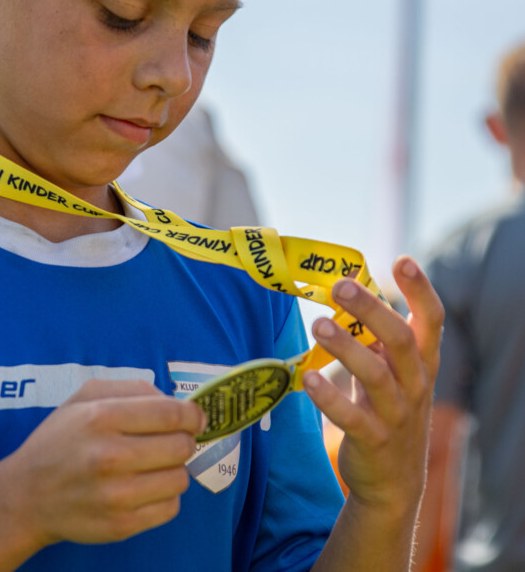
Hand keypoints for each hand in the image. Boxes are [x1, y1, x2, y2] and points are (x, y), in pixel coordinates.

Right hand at [0, 379, 205, 551]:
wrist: (26, 496)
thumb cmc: (60, 439)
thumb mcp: (84, 397)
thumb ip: (131, 389)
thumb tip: (175, 401)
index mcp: (101, 417)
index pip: (170, 413)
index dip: (192, 414)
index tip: (195, 417)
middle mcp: (109, 456)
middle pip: (180, 445)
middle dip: (183, 440)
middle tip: (170, 440)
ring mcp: (116, 495)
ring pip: (180, 478)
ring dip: (173, 469)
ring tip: (152, 465)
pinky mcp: (121, 525)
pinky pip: (171, 508)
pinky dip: (165, 496)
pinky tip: (144, 487)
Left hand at [302, 256, 443, 515]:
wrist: (393, 480)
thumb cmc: (387, 408)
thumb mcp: (393, 371)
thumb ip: (377, 336)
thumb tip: (347, 288)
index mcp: (422, 362)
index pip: (431, 320)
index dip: (420, 290)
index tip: (402, 260)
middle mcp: (416, 384)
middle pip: (400, 340)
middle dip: (372, 310)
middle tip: (340, 286)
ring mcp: (397, 415)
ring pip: (377, 376)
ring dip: (347, 348)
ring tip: (319, 324)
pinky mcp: (375, 441)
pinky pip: (353, 417)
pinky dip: (331, 398)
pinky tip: (310, 379)